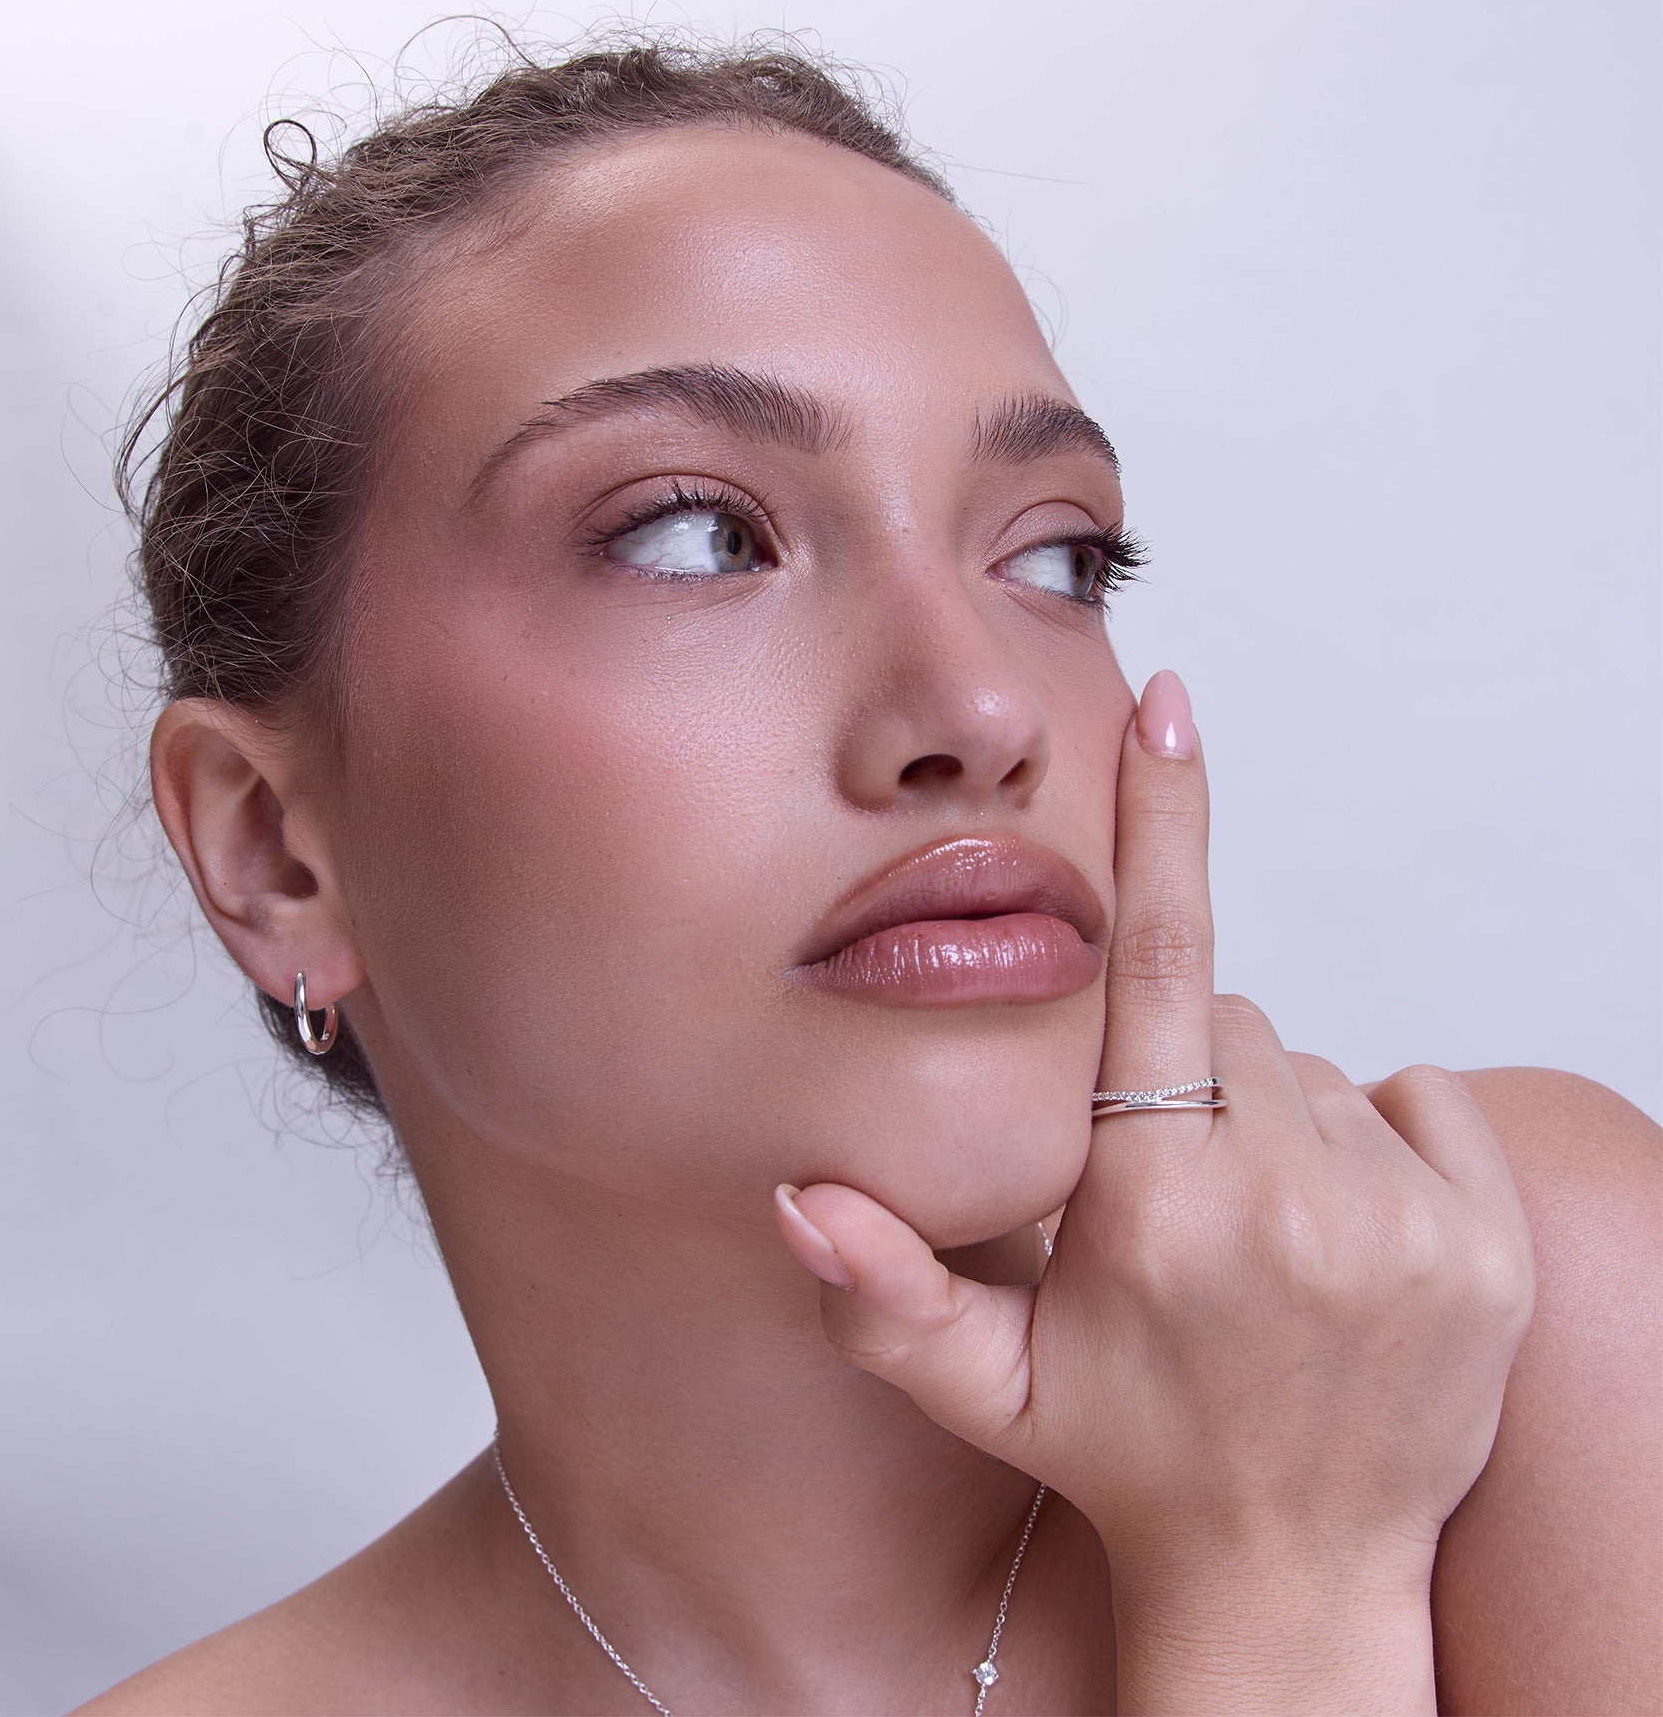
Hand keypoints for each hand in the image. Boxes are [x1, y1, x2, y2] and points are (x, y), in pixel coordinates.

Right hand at [774, 670, 1535, 1708]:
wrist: (1295, 1574)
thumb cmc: (1127, 1456)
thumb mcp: (985, 1388)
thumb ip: (881, 1291)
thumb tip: (793, 1195)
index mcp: (1156, 1209)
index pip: (1159, 968)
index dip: (1159, 824)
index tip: (1171, 705)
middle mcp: (1288, 1202)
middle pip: (1227, 1021)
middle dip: (1186, 1075)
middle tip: (1171, 1196)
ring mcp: (1403, 1225)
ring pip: (1312, 1067)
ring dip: (1271, 1118)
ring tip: (1249, 1237)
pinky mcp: (1487, 1247)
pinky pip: (1416, 1096)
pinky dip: (1370, 1137)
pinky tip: (1335, 1231)